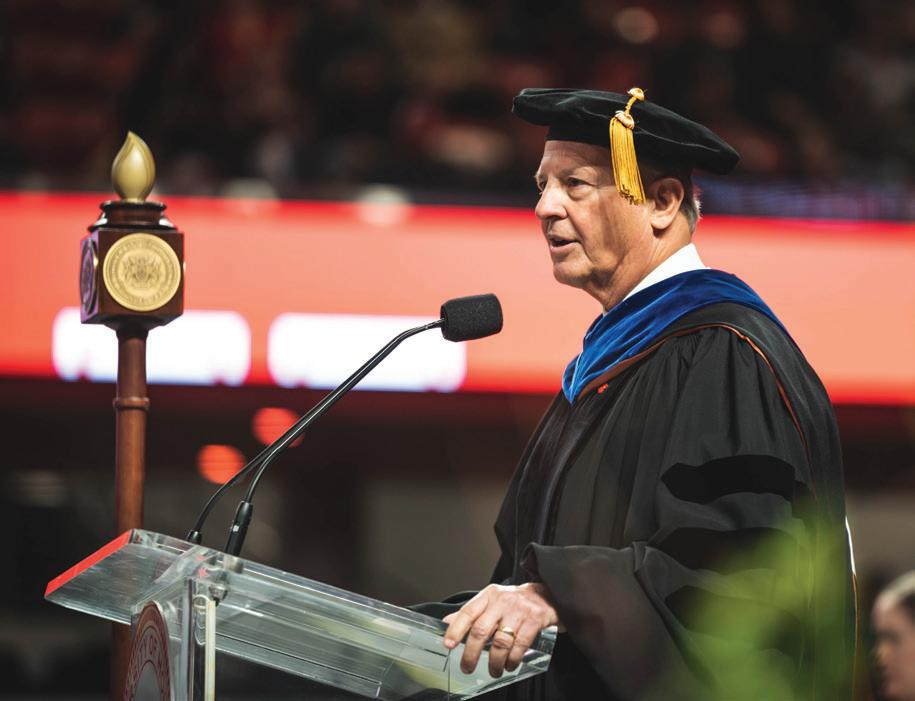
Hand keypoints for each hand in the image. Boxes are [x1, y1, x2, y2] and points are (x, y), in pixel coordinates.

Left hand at [442, 582, 561, 677]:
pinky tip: (509, 665)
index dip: (456, 629)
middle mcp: (502, 601)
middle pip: (481, 630)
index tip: (449, 645)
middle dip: (471, 653)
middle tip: (467, 667)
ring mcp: (519, 610)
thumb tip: (447, 622)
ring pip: (500, 641)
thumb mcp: (492, 601)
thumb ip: (472, 612)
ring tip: (493, 670)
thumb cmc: (515, 601)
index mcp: (489, 595)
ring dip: (494, 662)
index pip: (468, 612)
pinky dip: (512, 660)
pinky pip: (520, 645)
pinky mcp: (534, 620)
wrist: (547, 595)